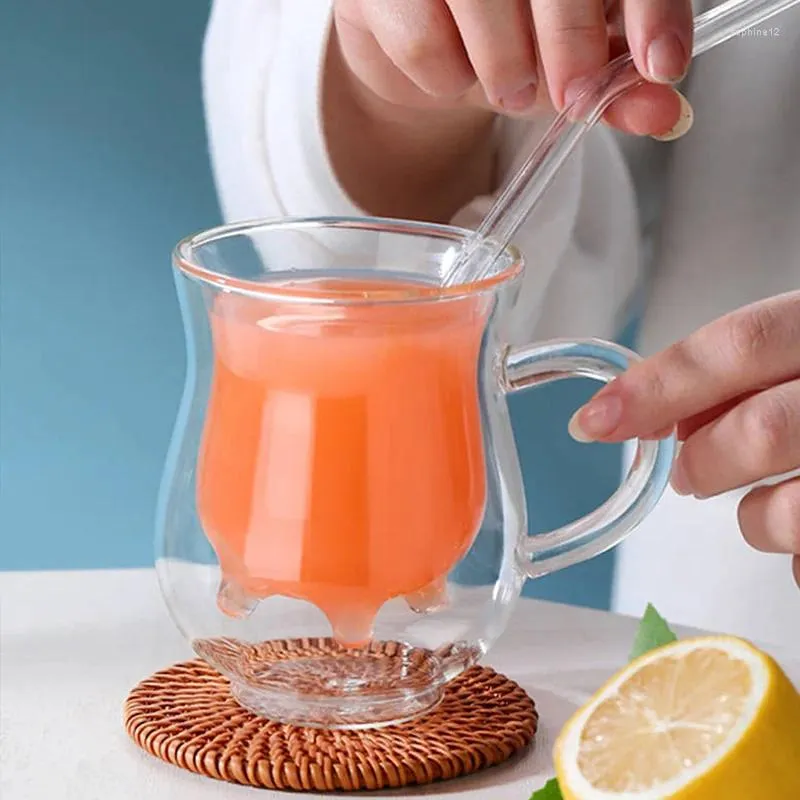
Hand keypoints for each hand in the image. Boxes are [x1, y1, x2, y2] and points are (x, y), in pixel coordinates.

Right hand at [333, 0, 693, 137]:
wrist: (418, 39)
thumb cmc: (501, 36)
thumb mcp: (568, 62)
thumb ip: (616, 84)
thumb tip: (664, 113)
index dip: (654, 10)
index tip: (662, 66)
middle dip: (572, 43)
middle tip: (575, 97)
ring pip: (480, 0)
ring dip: (503, 66)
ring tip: (509, 89)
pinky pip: (423, 38)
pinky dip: (444, 76)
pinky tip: (452, 71)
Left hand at [568, 291, 799, 587]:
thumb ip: (742, 373)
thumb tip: (654, 415)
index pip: (741, 343)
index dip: (659, 386)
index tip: (594, 423)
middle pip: (763, 428)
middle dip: (706, 461)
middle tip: (689, 475)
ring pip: (791, 509)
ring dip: (754, 517)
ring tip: (762, 506)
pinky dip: (798, 552)